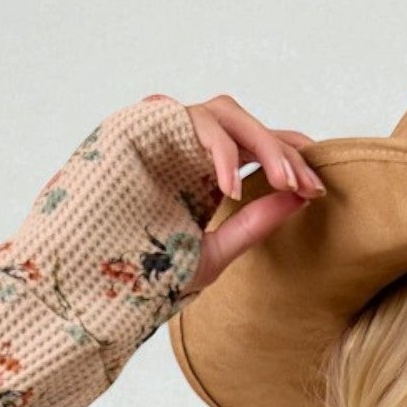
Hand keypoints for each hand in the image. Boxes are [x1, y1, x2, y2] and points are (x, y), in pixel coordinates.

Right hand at [144, 92, 323, 295]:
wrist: (88, 293)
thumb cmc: (144, 282)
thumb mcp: (213, 254)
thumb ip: (252, 224)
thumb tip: (298, 198)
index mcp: (201, 174)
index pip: (255, 148)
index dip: (290, 161)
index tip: (318, 190)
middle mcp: (183, 149)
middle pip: (245, 125)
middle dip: (283, 151)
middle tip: (308, 186)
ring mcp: (161, 136)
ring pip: (222, 113)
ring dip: (260, 142)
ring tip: (283, 181)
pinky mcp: (140, 130)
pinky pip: (190, 120)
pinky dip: (218, 147)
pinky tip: (234, 184)